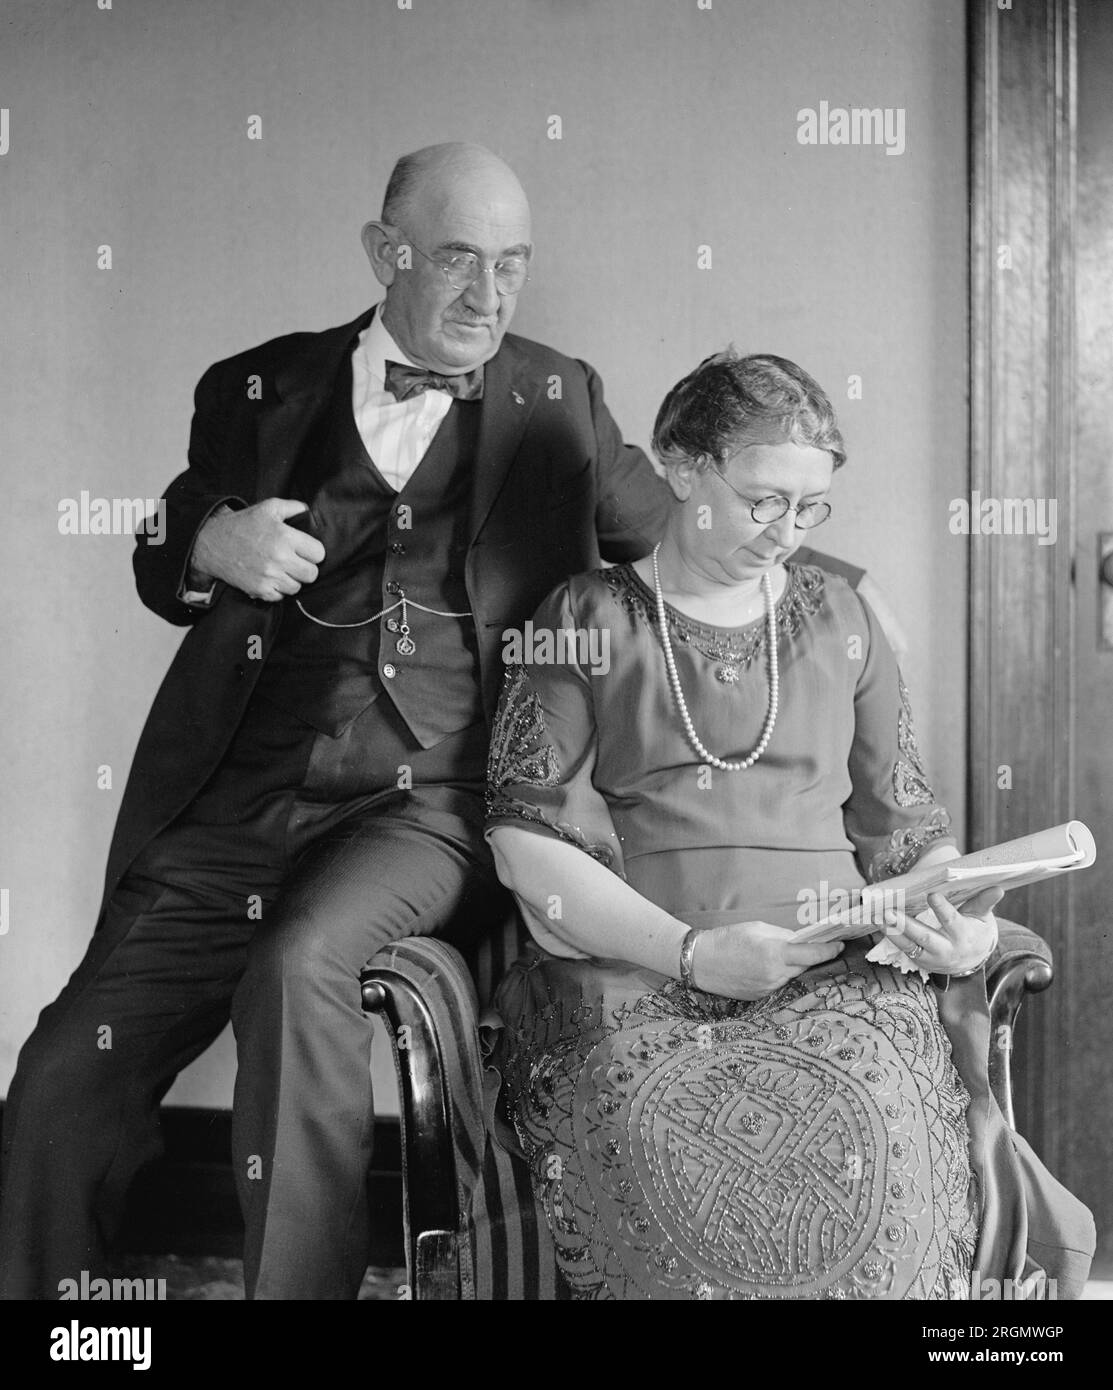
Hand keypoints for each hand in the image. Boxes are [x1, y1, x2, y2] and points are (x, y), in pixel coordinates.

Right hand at [191, 499, 325, 601]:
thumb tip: (308, 511)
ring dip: (292, 580)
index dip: (313, 552)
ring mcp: (269, 576)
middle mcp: (279, 558)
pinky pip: (281, 596)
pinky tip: (270, 577)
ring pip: (297, 587)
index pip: (319, 554)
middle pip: (312, 574)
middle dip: (306, 568)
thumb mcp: (268, 508)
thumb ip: (293, 507)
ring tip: (281, 569)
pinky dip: (277, 590)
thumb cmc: (242, 524)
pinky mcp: (259, 589)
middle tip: (295, 562)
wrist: (212, 543)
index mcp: (285, 537)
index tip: (305, 550)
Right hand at [691, 920, 844, 1000]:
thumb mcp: (758, 928)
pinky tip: (764, 967)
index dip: (829, 950)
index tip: (839, 945)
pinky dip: (778, 975)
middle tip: (812, 946)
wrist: (699, 962)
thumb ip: (783, 936)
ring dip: (792, 967)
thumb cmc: (727, 939)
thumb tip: (800, 941)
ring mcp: (768, 989)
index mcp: (776, 954)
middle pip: (804, 967)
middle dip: (809, 957)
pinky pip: (778, 985)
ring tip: (778, 955)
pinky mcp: (760, 997)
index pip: (813, 954)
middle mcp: (775, 976)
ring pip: (791, 977)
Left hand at [881, 887, 1002, 975]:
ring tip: (878, 916)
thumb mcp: (982, 917)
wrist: (970, 960)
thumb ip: (984, 902)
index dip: (943, 909)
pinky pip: (903, 949)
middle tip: (889, 911)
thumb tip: (997, 888)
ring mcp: (931, 957)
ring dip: (891, 931)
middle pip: (924, 937)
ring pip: (909, 946)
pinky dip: (890, 936)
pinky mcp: (920, 960)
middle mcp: (946, 949)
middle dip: (906, 925)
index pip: (952, 921)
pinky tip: (879, 923)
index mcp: (963, 936)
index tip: (932, 894)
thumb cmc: (974, 931)